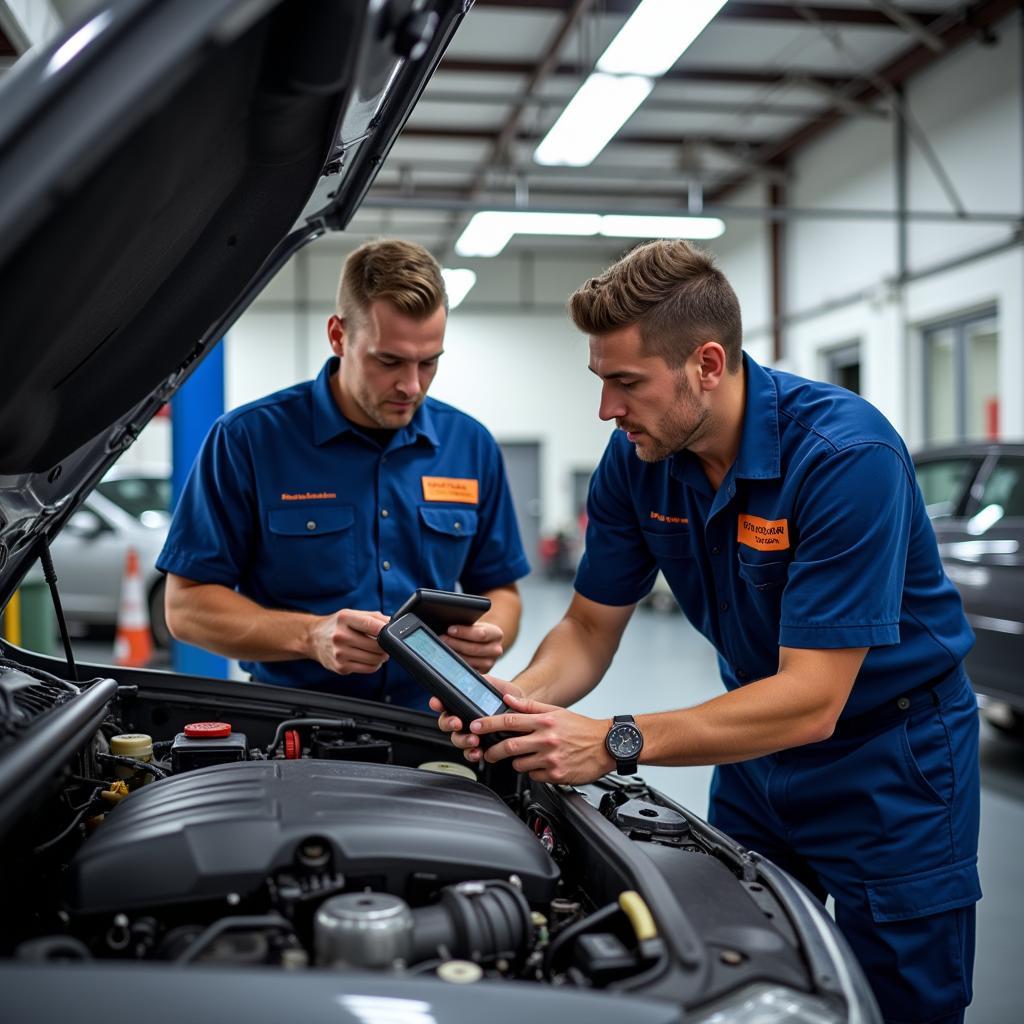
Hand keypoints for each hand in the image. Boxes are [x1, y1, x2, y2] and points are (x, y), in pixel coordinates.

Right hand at [308, 608, 390, 674]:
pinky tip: (371, 659)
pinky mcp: (341, 667)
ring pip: (374, 659)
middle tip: (386, 644)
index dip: (386, 629)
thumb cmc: (337, 625)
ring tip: (379, 652)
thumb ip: (374, 617)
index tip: (392, 632)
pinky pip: (368, 669)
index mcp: (345, 619)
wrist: (313, 639)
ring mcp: (340, 653)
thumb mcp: (352, 615)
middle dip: (386, 646)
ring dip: (382, 657)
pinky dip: (375, 665)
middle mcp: (340, 636)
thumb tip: (393, 622)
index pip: (371, 625)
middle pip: (376, 645)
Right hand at [429, 677, 523, 753]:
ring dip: (463, 741)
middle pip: (446, 723)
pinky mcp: (480, 746)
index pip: (444, 702)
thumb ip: (486, 680)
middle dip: (449, 724)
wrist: (525, 712)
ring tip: (474, 740)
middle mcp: (463, 719)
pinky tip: (478, 752)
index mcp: (463, 703)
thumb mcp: (498, 685)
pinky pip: (470, 753)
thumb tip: (479, 678)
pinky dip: (472, 754)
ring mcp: (470, 733)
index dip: (437, 703)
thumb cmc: (508, 696)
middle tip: (457, 723)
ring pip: (457, 739)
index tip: (438, 703)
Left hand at [440, 620, 503, 671]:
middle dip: (455, 643)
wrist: (482, 643)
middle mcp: (496, 650)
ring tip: (441, 648)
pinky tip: (447, 658)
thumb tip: (448, 628)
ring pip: (469, 661)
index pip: (480, 634)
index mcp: (496, 634)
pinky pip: (467, 669)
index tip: (449, 629)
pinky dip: (455, 663)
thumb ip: (467, 626)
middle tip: (441, 638)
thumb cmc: (475, 632)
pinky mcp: (482, 672)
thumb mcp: (475, 625)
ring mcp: (490, 663)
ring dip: (453, 654)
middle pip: (473, 649)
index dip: (463, 632)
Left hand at [462, 692, 615, 784]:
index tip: (474, 726)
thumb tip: (508, 700)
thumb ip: (530, 707)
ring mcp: (551, 759)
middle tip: (487, 752)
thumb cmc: (582, 729)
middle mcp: (547, 740)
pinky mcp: (557, 775)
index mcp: (545, 722)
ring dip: (516, 762)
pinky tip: (543, 764)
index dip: (488, 724)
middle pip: (508, 746)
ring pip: (519, 764)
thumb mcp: (556, 712)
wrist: (607, 746)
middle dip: (492, 751)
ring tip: (526, 756)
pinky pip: (534, 775)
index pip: (509, 721)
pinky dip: (533, 771)